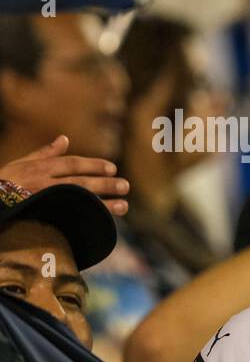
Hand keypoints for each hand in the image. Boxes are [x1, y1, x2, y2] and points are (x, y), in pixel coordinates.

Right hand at [0, 135, 128, 214]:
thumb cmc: (5, 182)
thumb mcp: (21, 163)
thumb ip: (46, 153)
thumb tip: (65, 139)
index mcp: (38, 168)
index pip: (71, 165)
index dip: (93, 165)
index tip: (113, 168)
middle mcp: (42, 184)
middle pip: (79, 183)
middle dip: (104, 184)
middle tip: (125, 186)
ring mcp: (42, 203)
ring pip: (77, 203)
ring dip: (103, 205)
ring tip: (124, 206)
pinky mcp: (42, 219)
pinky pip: (69, 220)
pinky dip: (86, 220)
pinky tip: (103, 222)